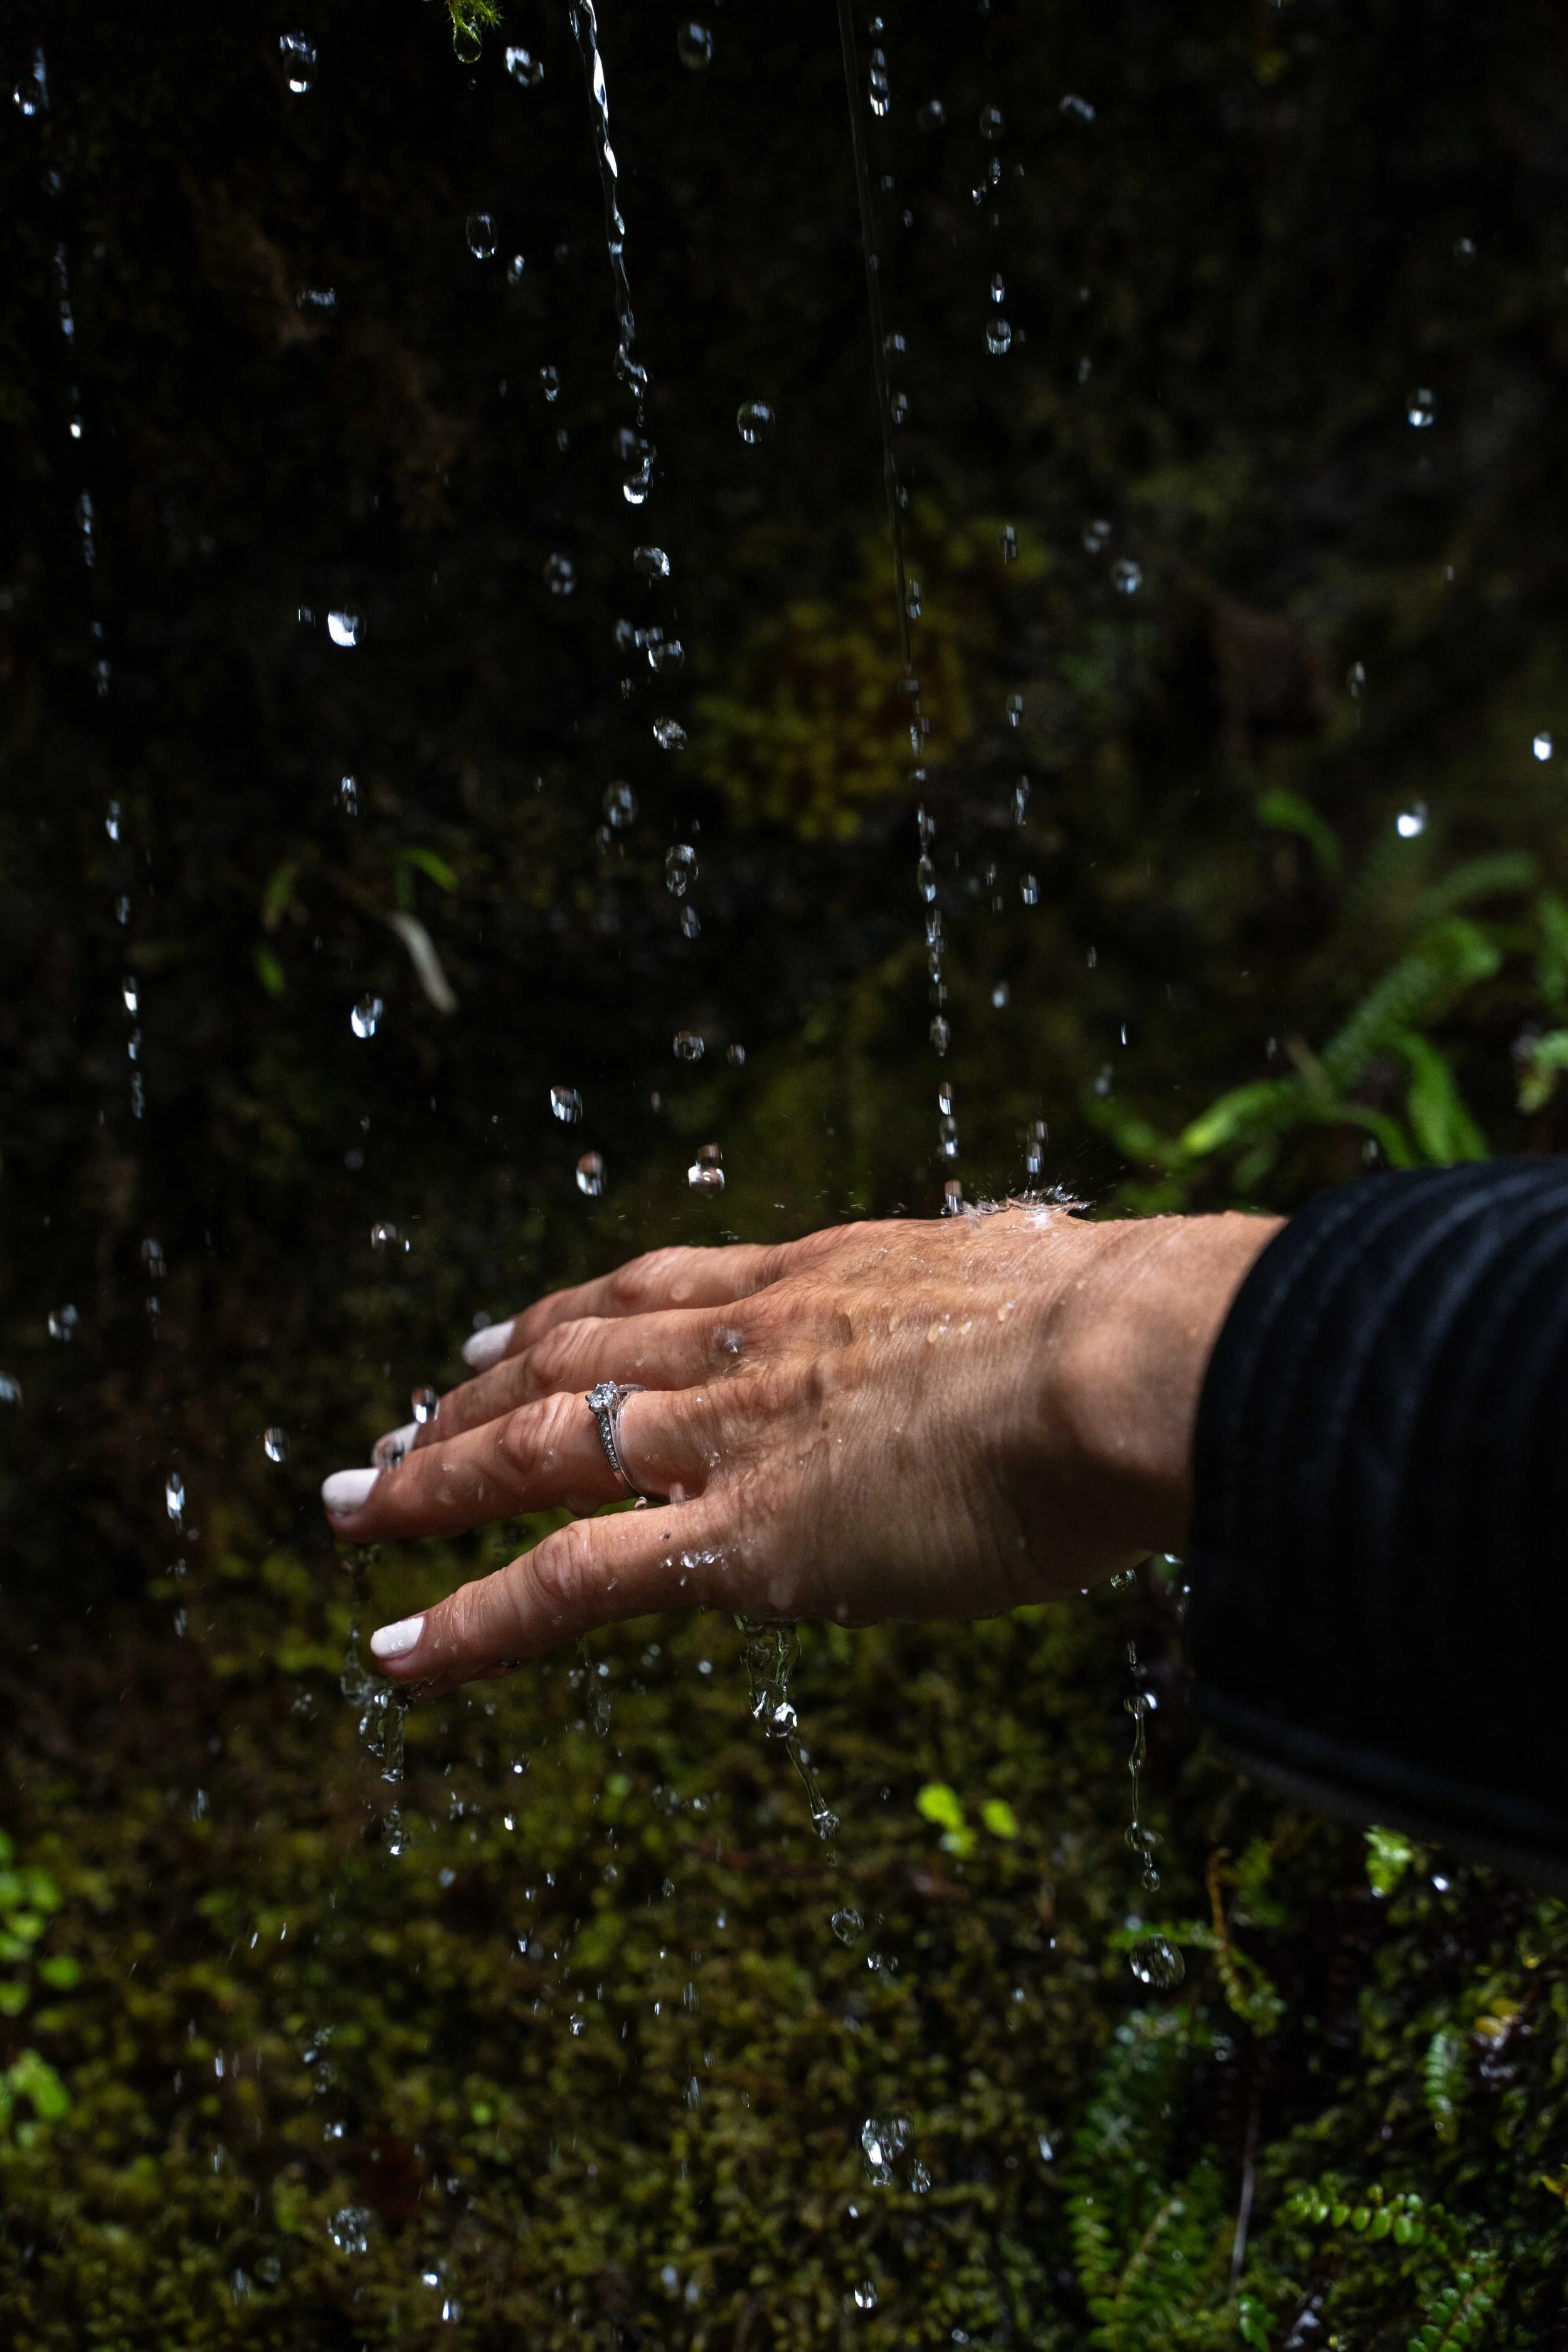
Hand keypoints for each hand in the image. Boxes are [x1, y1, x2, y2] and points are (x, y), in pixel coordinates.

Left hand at [320, 1204, 1276, 1692]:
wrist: (1131, 1361)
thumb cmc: (1136, 1326)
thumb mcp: (1047, 1272)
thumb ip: (1015, 1278)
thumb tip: (1058, 1260)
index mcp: (825, 1279)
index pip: (658, 1291)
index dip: (567, 1313)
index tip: (506, 1333)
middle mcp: (752, 1345)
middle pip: (566, 1357)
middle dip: (468, 1393)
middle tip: (395, 1421)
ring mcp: (735, 1440)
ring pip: (535, 1452)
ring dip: (431, 1482)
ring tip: (352, 1513)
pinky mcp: (743, 1542)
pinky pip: (567, 1581)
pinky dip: (470, 1619)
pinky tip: (400, 1652)